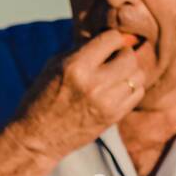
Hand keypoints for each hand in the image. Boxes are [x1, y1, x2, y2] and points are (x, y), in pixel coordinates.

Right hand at [11, 29, 145, 166]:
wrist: (37, 138)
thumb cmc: (41, 97)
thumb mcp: (54, 66)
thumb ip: (81, 49)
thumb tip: (111, 37)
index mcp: (75, 66)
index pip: (112, 38)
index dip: (111, 39)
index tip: (106, 45)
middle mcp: (93, 83)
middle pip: (129, 56)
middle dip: (123, 54)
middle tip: (113, 59)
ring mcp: (105, 102)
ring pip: (138, 75)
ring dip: (129, 72)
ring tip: (115, 75)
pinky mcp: (113, 117)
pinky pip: (137, 93)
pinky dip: (131, 88)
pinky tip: (117, 90)